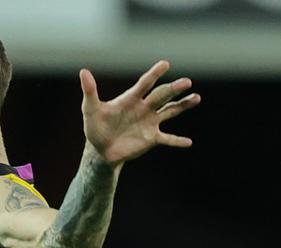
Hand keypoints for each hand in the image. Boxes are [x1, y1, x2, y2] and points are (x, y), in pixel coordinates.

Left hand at [79, 61, 199, 165]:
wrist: (100, 150)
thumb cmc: (95, 127)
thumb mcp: (90, 109)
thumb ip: (90, 91)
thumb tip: (83, 71)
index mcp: (131, 99)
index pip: (145, 83)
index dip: (154, 74)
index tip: (165, 64)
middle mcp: (144, 108)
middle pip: (161, 96)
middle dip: (173, 89)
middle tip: (186, 82)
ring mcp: (150, 122)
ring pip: (170, 112)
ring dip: (183, 105)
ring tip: (197, 98)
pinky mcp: (151, 138)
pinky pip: (167, 139)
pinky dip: (177, 141)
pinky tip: (189, 142)